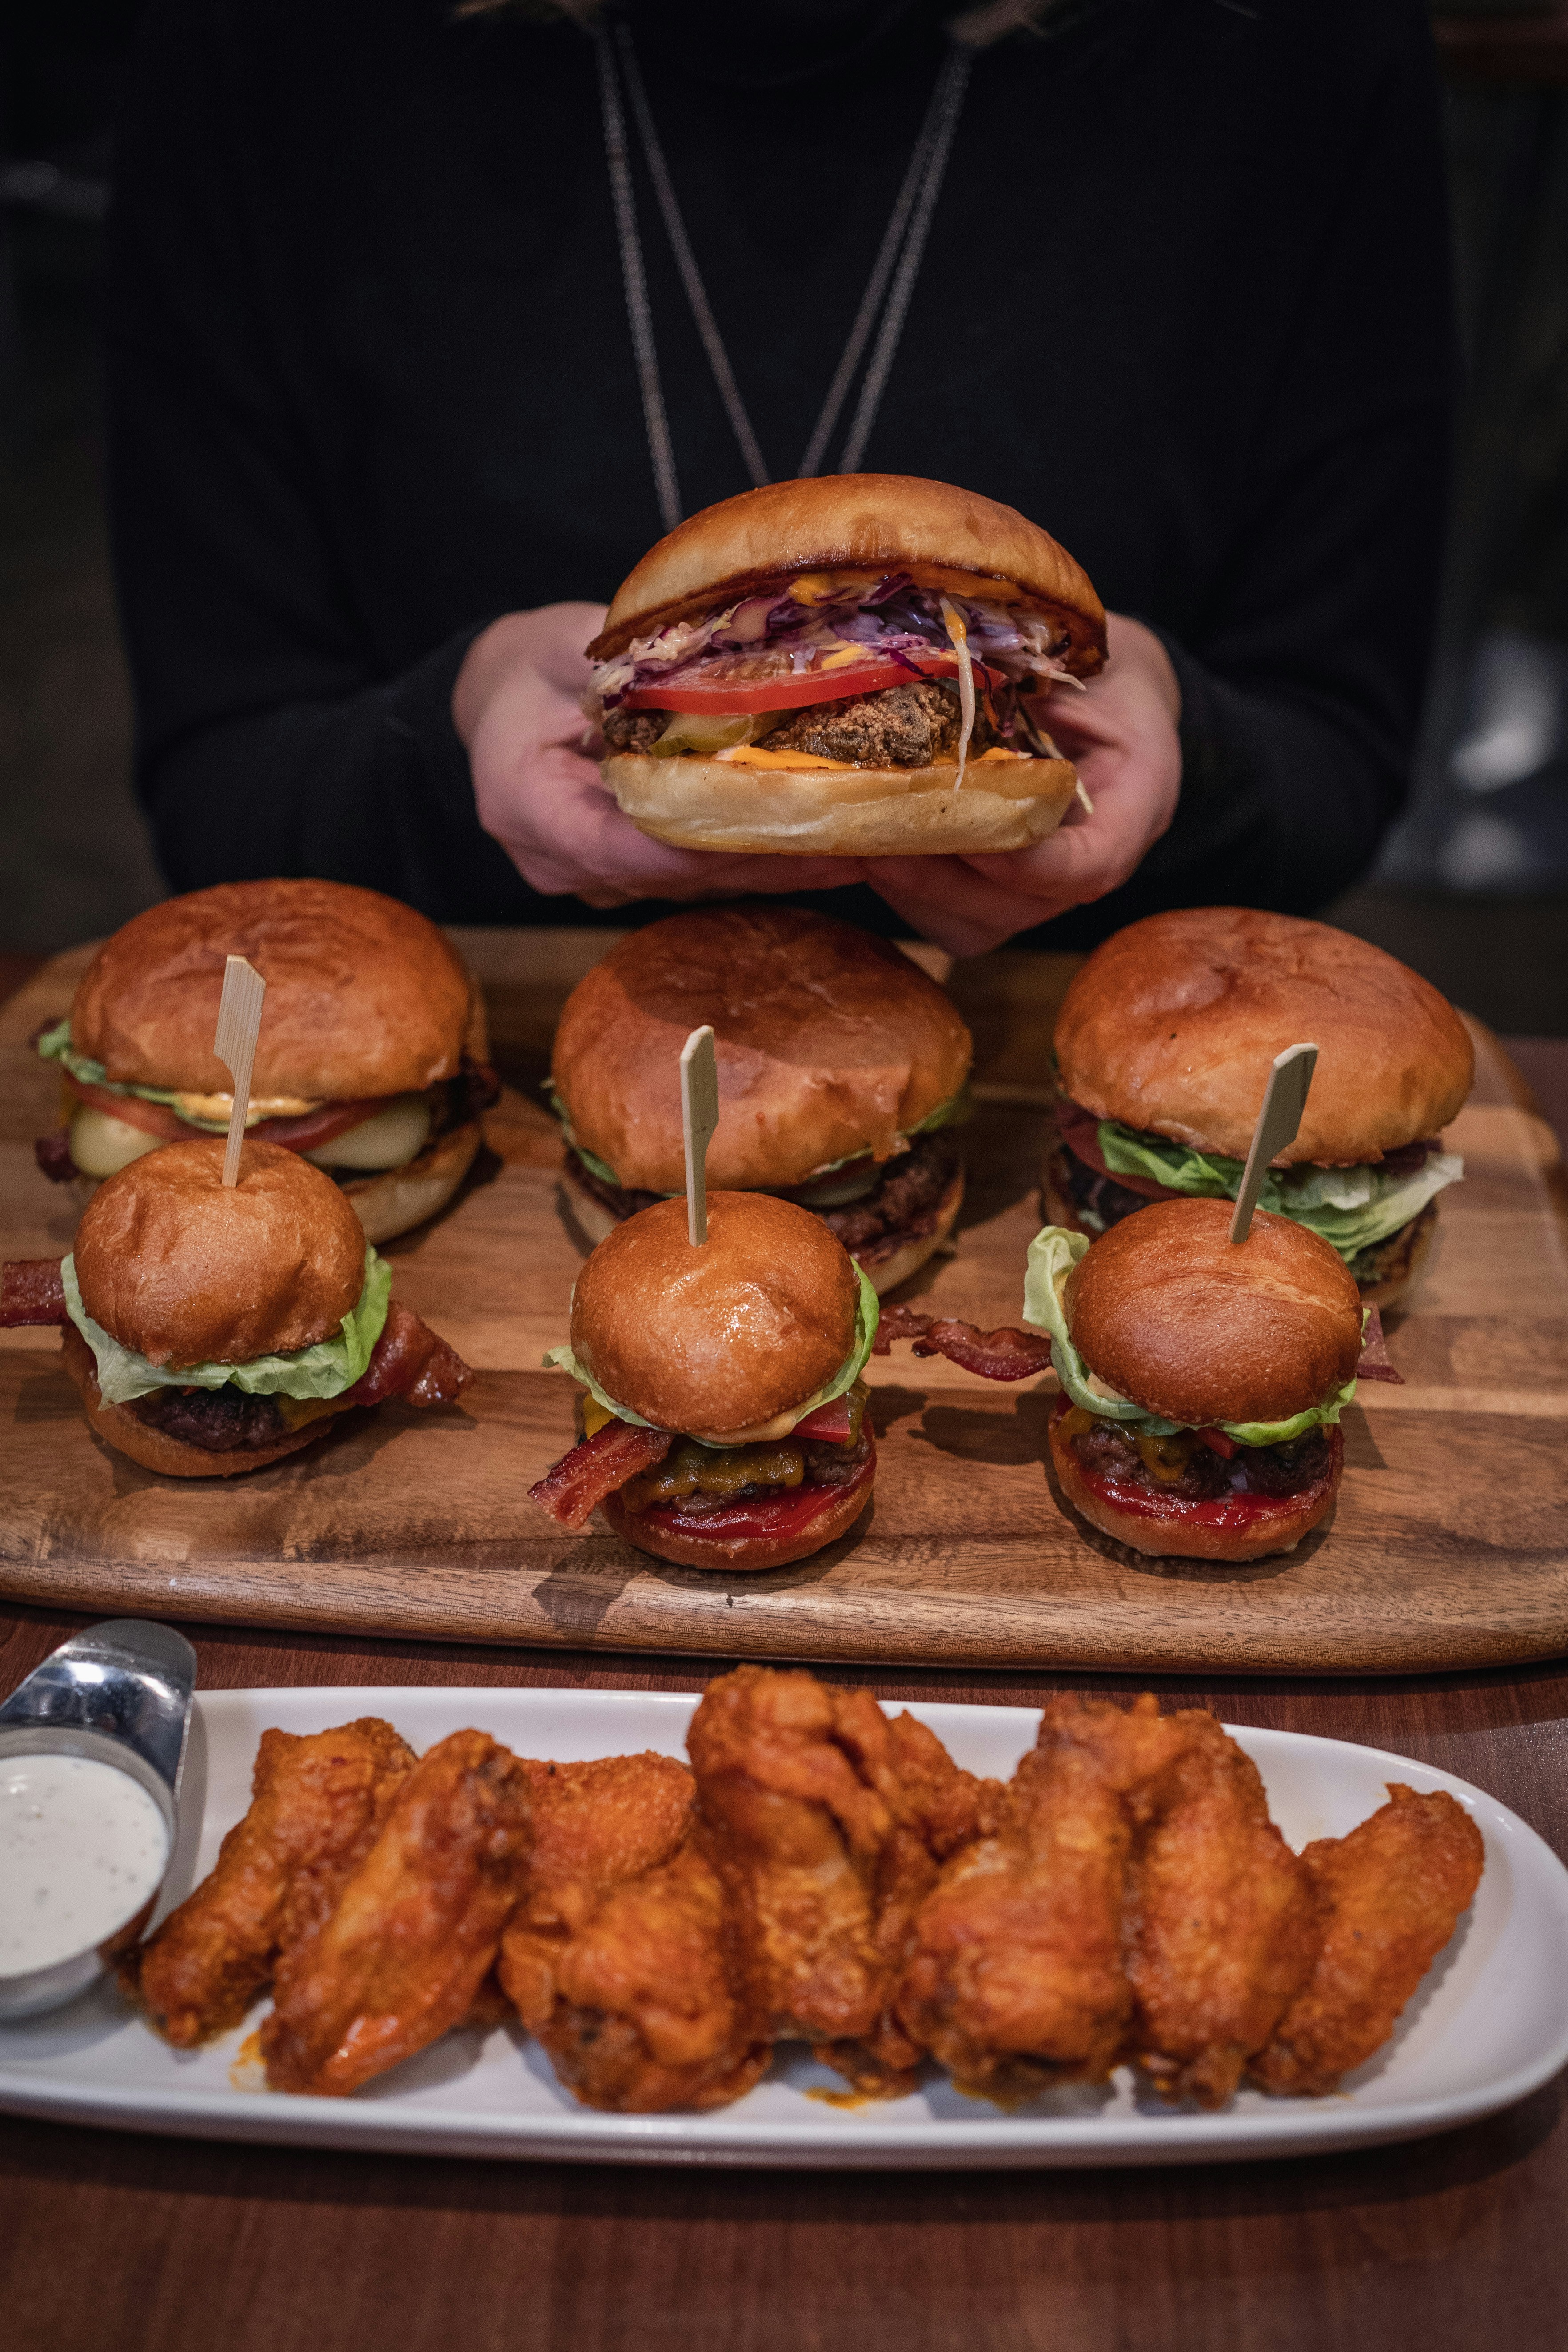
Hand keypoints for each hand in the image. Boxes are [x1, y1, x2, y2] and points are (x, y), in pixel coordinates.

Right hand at [454, 604, 862, 907]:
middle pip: (669, 875)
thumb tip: (704, 659)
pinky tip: (824, 850)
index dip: (702, 843)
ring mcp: (591, 881)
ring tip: (858, 849)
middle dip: (762, 862)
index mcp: (523, 806)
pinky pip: (695, 879)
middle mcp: (555, 862)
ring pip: (690, 887)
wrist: (500, 703)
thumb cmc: (526, 668)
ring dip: (773, 871)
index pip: (621, 844)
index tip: (779, 832)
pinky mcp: (626, 880)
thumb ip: (620, 663)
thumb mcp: (559, 644)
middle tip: (851, 845)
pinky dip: (755, 863)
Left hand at [860, 613, 1182, 955]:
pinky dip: (897, 889)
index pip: (1093, 865)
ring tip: (858, 845)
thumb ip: (1038, 675)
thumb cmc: (1100, 669)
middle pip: (1015, 908)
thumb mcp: (1088, 654)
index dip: (1033, 866)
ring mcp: (1037, 888)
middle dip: (941, 880)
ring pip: (972, 924)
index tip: (977, 841)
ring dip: (909, 889)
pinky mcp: (991, 890)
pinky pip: (945, 915)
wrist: (1108, 693)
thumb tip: (951, 670)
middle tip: (880, 842)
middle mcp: (1086, 861)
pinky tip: (857, 849)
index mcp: (1136, 802)